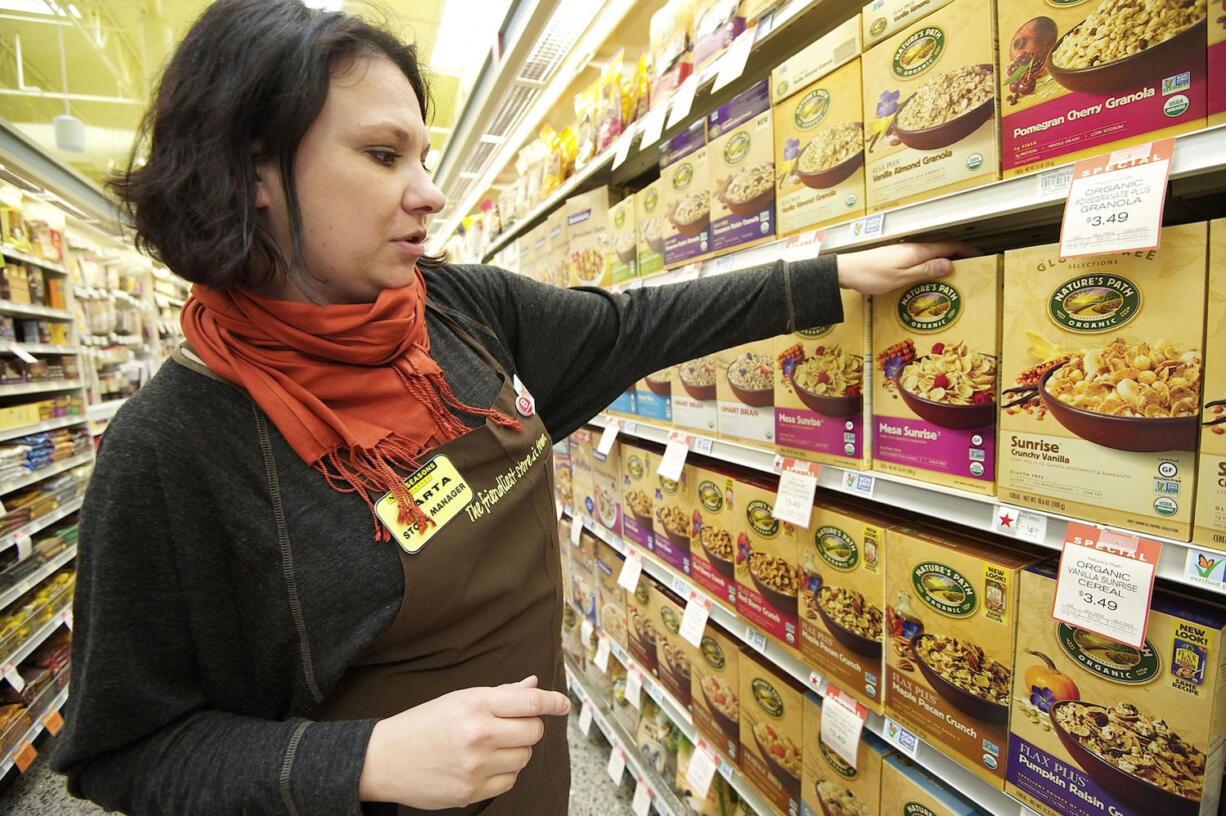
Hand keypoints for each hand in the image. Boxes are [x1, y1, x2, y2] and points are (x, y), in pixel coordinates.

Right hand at [358, 675, 570, 808]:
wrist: (384, 759)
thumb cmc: (423, 724)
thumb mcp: (459, 700)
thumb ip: (501, 694)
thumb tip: (533, 685)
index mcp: (475, 705)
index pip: (530, 703)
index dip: (553, 702)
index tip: (563, 704)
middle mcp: (479, 734)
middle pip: (533, 732)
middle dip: (527, 728)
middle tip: (508, 727)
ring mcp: (476, 766)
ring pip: (524, 758)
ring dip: (515, 752)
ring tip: (489, 747)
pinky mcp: (472, 792)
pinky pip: (509, 782)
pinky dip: (503, 774)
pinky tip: (481, 766)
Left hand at [835, 241, 979, 294]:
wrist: (846, 271)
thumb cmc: (869, 274)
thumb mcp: (900, 277)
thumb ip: (925, 270)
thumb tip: (949, 264)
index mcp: (917, 251)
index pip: (949, 246)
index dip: (966, 251)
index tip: (979, 257)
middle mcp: (912, 247)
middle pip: (943, 247)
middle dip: (960, 254)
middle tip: (972, 266)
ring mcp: (904, 251)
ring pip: (932, 252)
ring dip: (946, 258)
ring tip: (955, 271)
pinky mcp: (896, 256)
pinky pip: (921, 257)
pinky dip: (932, 262)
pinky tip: (931, 272)